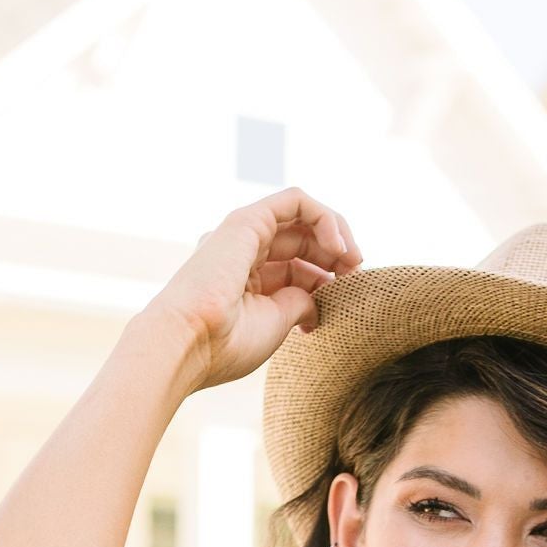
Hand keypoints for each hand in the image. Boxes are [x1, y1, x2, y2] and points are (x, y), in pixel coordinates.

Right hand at [145, 191, 361, 391]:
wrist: (189, 343)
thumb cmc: (226, 345)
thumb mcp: (276, 323)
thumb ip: (301, 303)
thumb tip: (319, 297)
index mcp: (245, 280)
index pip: (298, 268)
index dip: (327, 279)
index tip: (343, 300)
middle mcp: (242, 253)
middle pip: (303, 241)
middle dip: (336, 256)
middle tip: (357, 276)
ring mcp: (243, 234)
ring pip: (302, 216)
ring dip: (336, 234)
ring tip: (353, 260)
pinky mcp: (248, 220)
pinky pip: (295, 201)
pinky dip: (324, 216)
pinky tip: (339, 245)